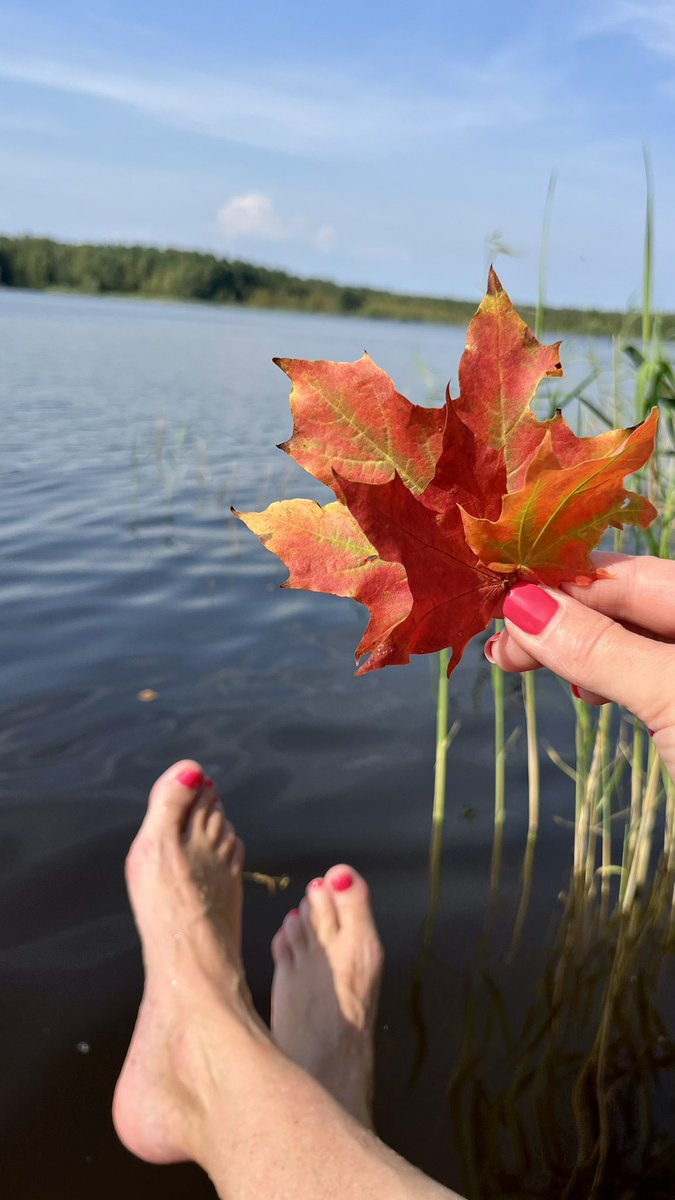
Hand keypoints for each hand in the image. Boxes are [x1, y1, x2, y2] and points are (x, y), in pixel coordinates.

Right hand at [486, 552, 674, 777]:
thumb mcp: (668, 691)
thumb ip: (601, 648)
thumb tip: (523, 605)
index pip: (624, 573)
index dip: (560, 581)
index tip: (503, 598)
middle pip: (621, 605)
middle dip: (559, 620)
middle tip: (503, 648)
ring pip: (627, 642)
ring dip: (574, 651)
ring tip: (525, 664)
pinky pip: (641, 675)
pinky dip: (604, 678)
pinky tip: (583, 690)